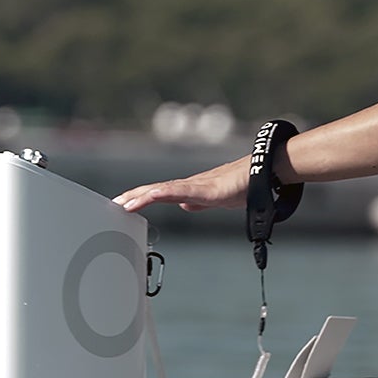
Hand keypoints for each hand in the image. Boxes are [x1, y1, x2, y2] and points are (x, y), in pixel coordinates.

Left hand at [112, 159, 249, 212]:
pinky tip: (149, 197)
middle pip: (156, 190)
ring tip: (123, 203)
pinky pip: (179, 192)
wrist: (264, 172)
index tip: (123, 205)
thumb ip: (200, 202)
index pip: (160, 194)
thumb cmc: (244, 183)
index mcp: (191, 189)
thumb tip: (184, 205)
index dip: (141, 198)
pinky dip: (162, 194)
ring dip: (142, 196)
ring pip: (163, 190)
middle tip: (113, 204)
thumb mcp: (216, 199)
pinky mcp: (205, 189)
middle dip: (134, 197)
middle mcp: (190, 185)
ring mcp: (196, 186)